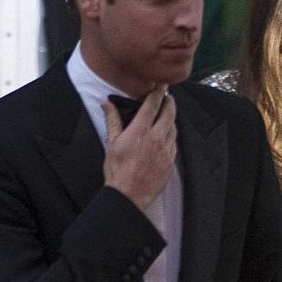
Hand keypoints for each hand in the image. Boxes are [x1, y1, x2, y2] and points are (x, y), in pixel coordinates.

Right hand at [102, 87, 176, 210]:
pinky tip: (167, 135)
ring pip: (174, 128)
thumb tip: (107, 104)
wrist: (129, 196)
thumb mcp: (111, 144)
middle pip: (169, 113)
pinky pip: (174, 144)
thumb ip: (112, 121)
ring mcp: (166, 151)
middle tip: (168, 97)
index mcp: (140, 130)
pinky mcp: (170, 162)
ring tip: (167, 115)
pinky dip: (172, 135)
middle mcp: (156, 138)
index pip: (153, 104)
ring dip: (172, 118)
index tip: (160, 86)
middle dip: (169, 102)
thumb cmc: (117, 171)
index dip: (158, 92)